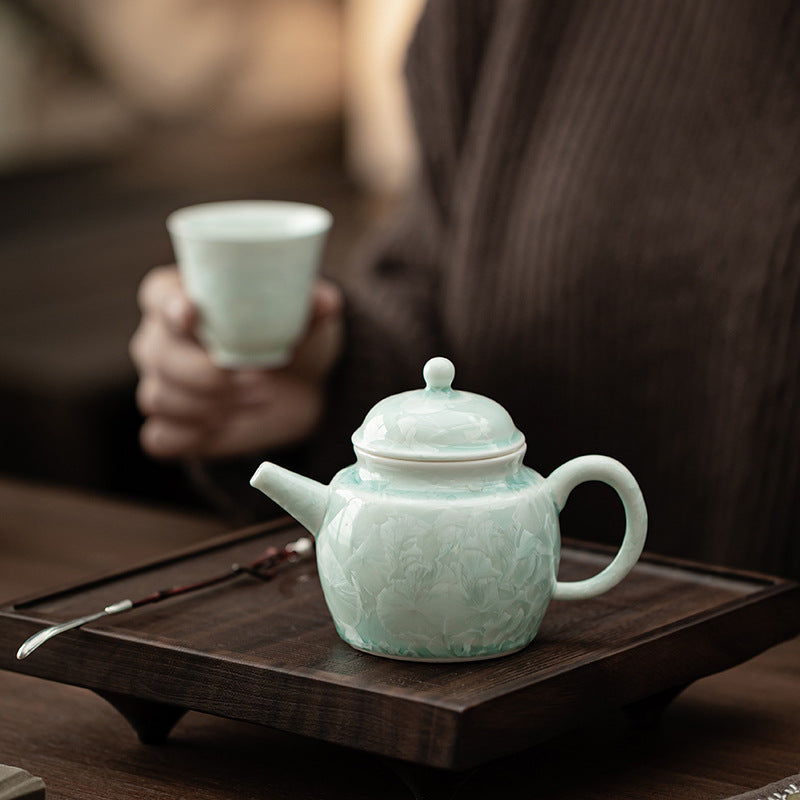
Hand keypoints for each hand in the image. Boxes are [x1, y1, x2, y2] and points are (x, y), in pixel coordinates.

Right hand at [129, 265, 343, 458]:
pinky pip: (161, 438)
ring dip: (210, 405)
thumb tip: (325, 302)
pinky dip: (193, 437)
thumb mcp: (306, 317)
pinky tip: (226, 425)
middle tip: (260, 382)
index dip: (170, 305)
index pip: (159, 294)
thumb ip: (312, 306)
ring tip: (260, 400)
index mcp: (184, 296)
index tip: (190, 313)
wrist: (302, 386)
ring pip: (159, 398)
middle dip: (209, 373)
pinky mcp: (172, 426)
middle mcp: (161, 338)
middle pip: (158, 355)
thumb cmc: (291, 337)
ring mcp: (162, 383)